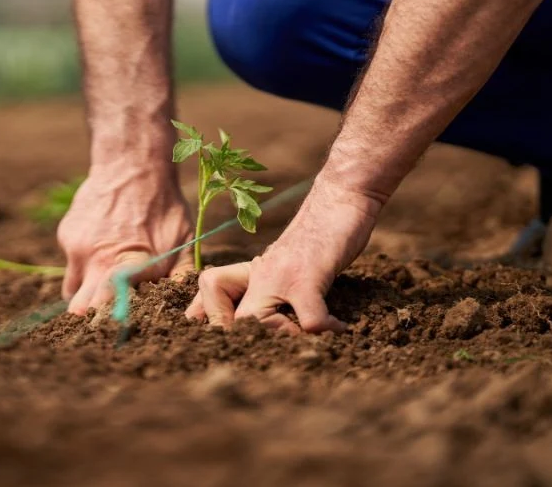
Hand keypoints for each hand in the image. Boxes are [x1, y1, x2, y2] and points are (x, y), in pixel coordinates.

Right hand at [58, 165, 193, 314]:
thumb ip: (181, 274)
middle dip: (92, 316)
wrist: (131, 163)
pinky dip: (85, 263)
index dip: (109, 322)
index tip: (113, 330)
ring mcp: (78, 249)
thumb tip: (188, 306)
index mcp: (129, 266)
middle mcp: (98, 261)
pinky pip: (72, 263)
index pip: (109, 306)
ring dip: (86, 293)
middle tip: (104, 319)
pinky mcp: (67, 236)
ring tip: (105, 283)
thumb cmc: (164, 204)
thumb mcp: (183, 239)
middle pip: (80, 308)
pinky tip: (103, 246)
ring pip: (73, 290)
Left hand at [185, 179, 381, 332]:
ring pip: (255, 322)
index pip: (210, 301)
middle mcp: (258, 276)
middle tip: (274, 353)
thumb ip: (272, 291)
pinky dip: (325, 329)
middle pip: (225, 321)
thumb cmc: (319, 236)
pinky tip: (340, 328)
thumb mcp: (286, 265)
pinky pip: (308, 319)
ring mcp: (279, 276)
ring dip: (283, 340)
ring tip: (308, 340)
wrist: (339, 197)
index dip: (212, 324)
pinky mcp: (307, 275)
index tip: (226, 345)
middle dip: (242, 343)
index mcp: (251, 276)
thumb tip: (272, 323)